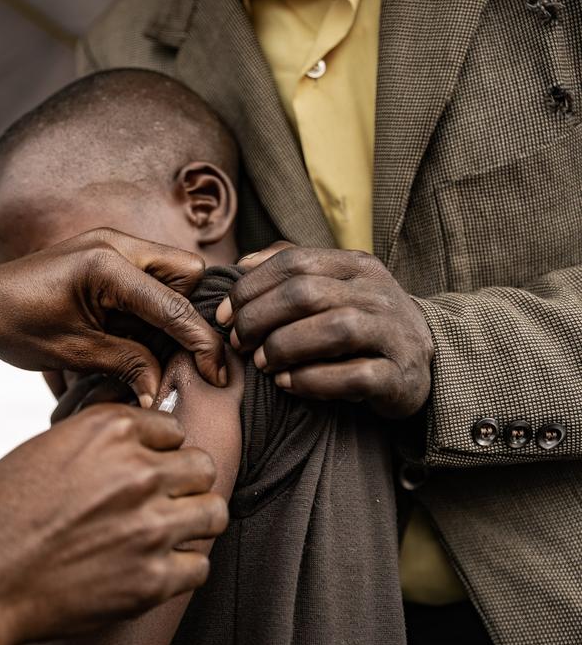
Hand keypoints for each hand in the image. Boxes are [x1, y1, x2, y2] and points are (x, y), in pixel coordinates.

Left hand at [0, 229, 226, 406]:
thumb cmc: (13, 325)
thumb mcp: (74, 352)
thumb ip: (128, 364)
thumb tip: (162, 389)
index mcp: (107, 264)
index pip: (174, 304)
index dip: (201, 343)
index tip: (217, 374)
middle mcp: (115, 243)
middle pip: (185, 273)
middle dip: (188, 314)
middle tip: (177, 355)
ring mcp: (110, 244)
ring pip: (170, 272)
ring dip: (168, 311)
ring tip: (147, 349)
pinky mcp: (103, 255)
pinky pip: (146, 276)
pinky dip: (148, 306)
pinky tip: (132, 335)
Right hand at [0, 404, 227, 644]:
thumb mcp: (44, 451)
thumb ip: (98, 447)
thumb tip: (133, 453)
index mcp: (108, 431)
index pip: (173, 430)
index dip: (160, 451)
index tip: (148, 467)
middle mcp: (137, 471)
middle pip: (202, 467)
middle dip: (184, 483)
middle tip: (162, 501)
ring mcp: (149, 526)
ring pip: (212, 512)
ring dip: (191, 523)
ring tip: (164, 534)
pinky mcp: (152, 579)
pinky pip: (198, 566)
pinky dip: (180, 569)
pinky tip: (151, 568)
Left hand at [215, 243, 433, 417]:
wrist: (421, 362)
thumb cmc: (360, 322)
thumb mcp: (332, 287)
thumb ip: (289, 269)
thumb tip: (242, 264)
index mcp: (357, 265)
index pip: (294, 261)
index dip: (249, 287)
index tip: (223, 315)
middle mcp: (378, 293)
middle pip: (306, 294)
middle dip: (259, 319)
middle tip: (239, 342)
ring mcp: (394, 333)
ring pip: (333, 329)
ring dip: (284, 347)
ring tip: (261, 363)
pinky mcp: (401, 376)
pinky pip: (355, 375)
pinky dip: (312, 380)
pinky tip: (287, 383)